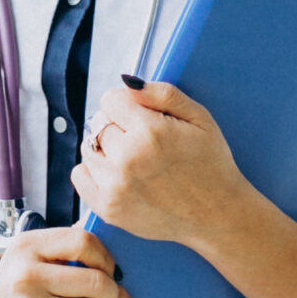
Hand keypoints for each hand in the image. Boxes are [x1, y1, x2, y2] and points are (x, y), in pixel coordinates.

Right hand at [0, 226, 134, 297]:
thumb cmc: (12, 290)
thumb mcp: (27, 256)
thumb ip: (62, 246)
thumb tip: (108, 237)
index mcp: (27, 247)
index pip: (83, 242)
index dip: (108, 259)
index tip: (116, 272)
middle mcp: (25, 276)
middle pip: (95, 281)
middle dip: (119, 295)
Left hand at [73, 80, 253, 247]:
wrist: (217, 215)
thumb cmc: (212, 164)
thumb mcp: (200, 119)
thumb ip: (163, 94)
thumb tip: (127, 82)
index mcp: (150, 132)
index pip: (110, 100)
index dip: (126, 105)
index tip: (140, 117)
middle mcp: (128, 158)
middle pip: (98, 123)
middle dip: (117, 126)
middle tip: (142, 141)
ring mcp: (115, 186)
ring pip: (88, 147)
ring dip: (104, 149)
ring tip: (132, 159)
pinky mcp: (108, 208)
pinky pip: (79, 175)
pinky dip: (92, 171)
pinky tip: (117, 174)